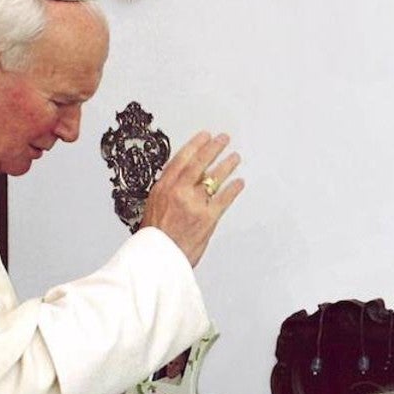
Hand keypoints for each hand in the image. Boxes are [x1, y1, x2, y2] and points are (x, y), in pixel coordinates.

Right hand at [141, 131, 244, 266]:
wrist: (158, 257)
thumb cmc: (155, 236)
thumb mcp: (154, 206)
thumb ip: (169, 190)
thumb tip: (184, 179)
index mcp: (163, 187)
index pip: (182, 159)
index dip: (195, 145)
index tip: (204, 136)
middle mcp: (179, 192)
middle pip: (200, 163)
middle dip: (214, 148)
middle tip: (223, 139)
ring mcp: (195, 204)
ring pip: (214, 178)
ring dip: (227, 165)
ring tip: (235, 157)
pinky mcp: (208, 218)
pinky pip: (224, 199)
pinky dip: (233, 189)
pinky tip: (239, 182)